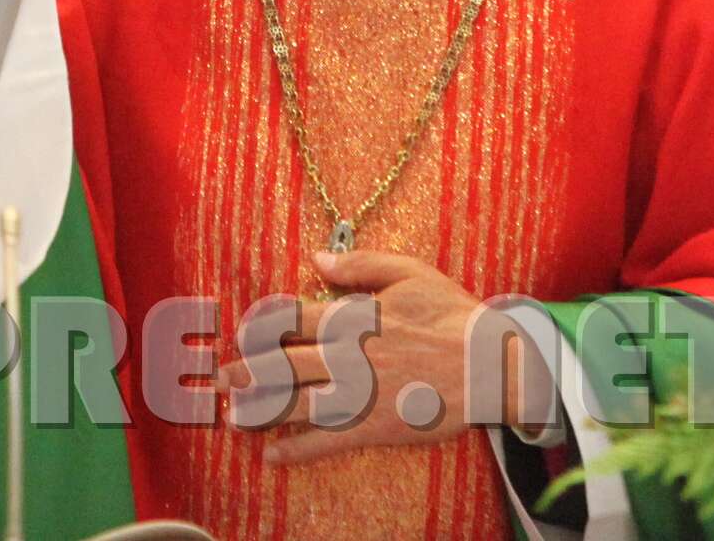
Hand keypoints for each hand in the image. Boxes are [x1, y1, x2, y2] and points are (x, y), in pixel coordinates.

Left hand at [217, 252, 508, 463]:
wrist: (495, 365)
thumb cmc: (453, 314)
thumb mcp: (409, 273)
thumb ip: (359, 264)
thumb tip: (315, 258)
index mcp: (351, 317)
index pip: (290, 319)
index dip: (260, 326)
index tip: (240, 333)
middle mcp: (348, 356)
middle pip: (283, 364)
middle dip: (246, 372)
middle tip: (218, 379)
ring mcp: (360, 394)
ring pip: (297, 403)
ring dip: (260, 410)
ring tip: (231, 417)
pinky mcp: (376, 426)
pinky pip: (328, 440)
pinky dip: (296, 448)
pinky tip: (272, 455)